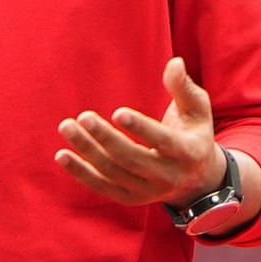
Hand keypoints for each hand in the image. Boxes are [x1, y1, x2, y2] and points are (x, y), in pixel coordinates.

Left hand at [58, 56, 231, 213]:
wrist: (196, 178)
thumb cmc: (193, 132)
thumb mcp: (198, 109)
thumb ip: (184, 87)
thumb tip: (174, 62)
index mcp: (189, 153)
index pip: (163, 142)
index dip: (140, 128)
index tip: (117, 112)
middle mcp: (169, 176)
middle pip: (133, 159)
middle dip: (106, 138)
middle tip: (83, 116)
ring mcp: (148, 191)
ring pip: (113, 173)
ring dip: (87, 151)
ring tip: (67, 127)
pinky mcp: (131, 198)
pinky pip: (102, 187)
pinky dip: (81, 173)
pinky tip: (62, 156)